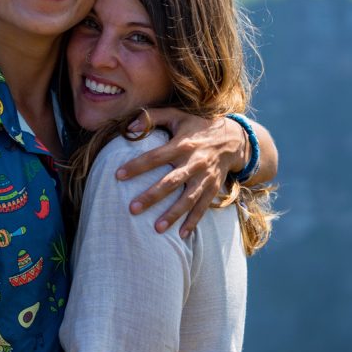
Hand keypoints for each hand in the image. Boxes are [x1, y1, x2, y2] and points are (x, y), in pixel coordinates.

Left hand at [116, 108, 244, 238]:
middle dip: (152, 196)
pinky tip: (182, 235)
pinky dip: (194, 221)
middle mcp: (194, 162)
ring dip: (173, 214)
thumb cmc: (198, 126)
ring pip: (188, 199)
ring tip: (157, 229)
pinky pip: (203, 207)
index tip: (118, 175)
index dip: (137, 166)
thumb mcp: (177, 115)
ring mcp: (205, 177)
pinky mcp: (213, 188)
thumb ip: (153, 117)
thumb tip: (130, 127)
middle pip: (170, 182)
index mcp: (183, 144)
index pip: (155, 156)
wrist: (234, 139)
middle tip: (133, 208)